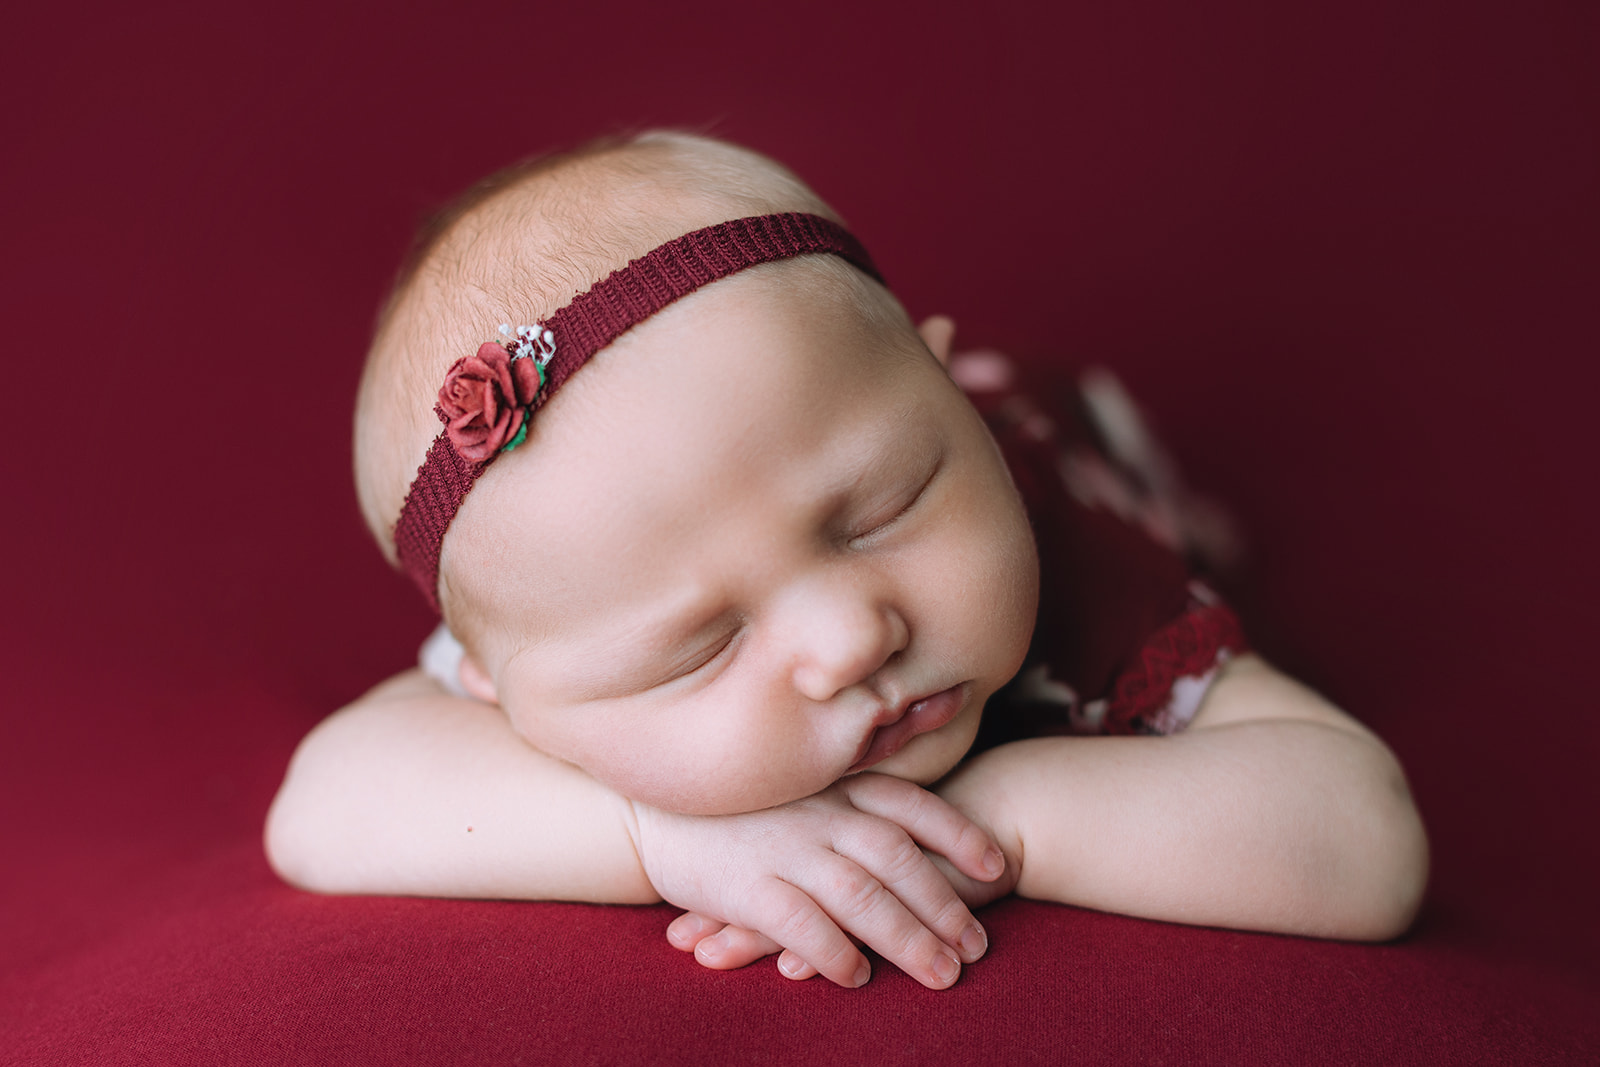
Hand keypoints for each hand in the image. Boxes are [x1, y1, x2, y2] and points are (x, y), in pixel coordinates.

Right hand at [628, 774, 1005, 988]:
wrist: (646, 811)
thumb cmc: (733, 806)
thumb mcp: (797, 787)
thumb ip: (847, 800)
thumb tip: (908, 827)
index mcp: (834, 785)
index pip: (911, 805)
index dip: (958, 835)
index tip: (995, 866)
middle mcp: (818, 813)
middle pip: (899, 860)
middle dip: (945, 905)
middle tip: (978, 947)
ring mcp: (784, 847)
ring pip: (862, 896)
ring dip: (908, 939)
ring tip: (942, 975)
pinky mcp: (746, 884)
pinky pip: (801, 923)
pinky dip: (834, 951)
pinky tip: (857, 976)